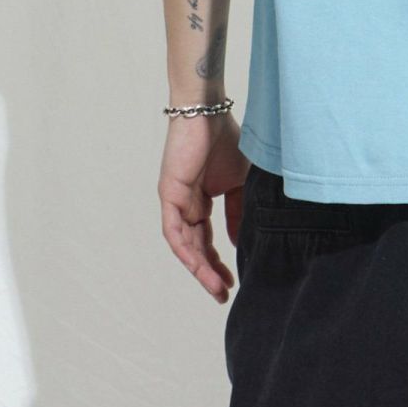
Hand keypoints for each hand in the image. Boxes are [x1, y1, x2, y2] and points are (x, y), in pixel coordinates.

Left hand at [159, 109, 249, 302]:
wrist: (208, 111)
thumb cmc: (225, 139)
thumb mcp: (239, 182)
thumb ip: (237, 212)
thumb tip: (237, 243)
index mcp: (202, 201)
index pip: (208, 240)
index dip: (218, 262)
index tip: (232, 281)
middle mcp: (186, 205)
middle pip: (196, 247)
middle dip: (209, 273)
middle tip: (223, 294)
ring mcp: (176, 201)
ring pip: (185, 244)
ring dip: (199, 268)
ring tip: (216, 288)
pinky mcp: (168, 194)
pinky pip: (173, 230)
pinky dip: (185, 250)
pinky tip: (198, 266)